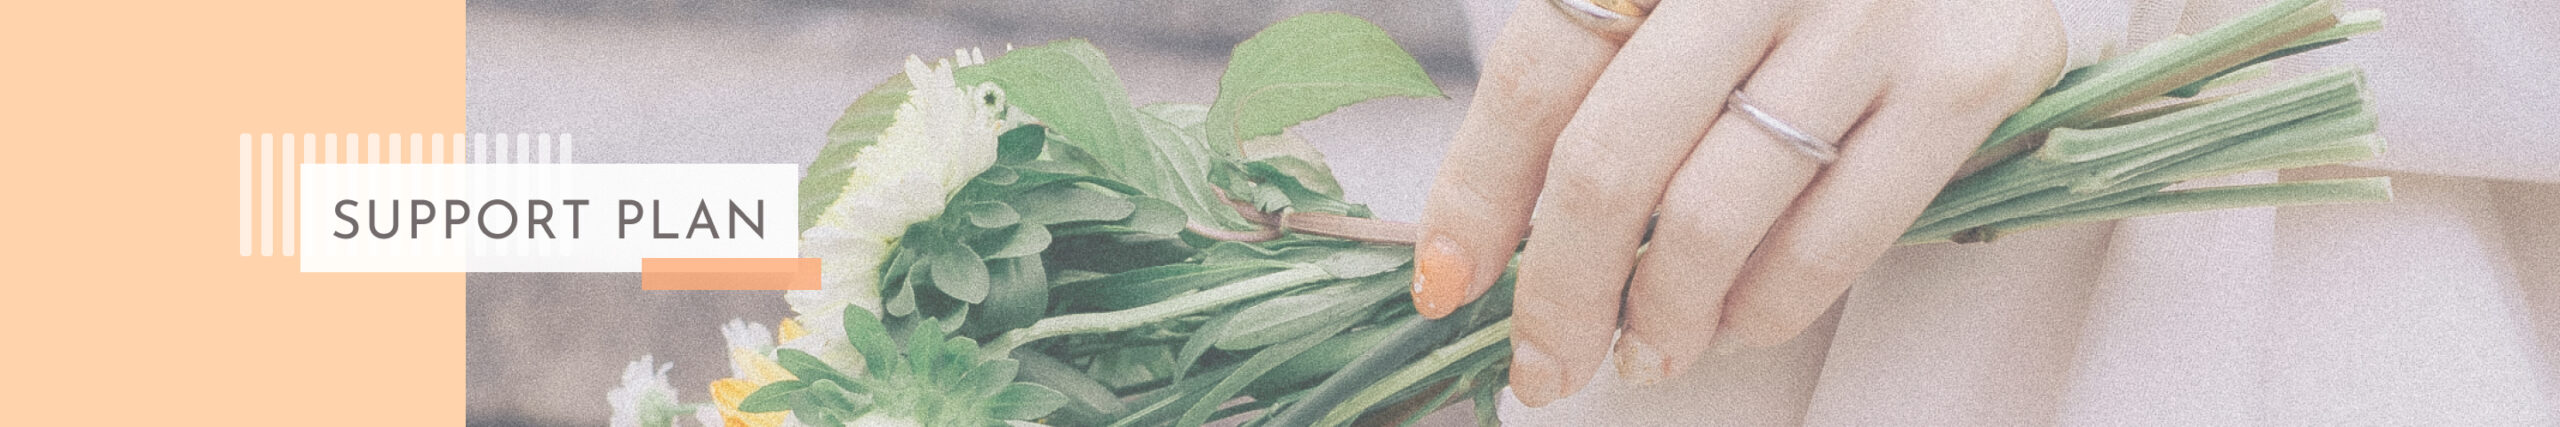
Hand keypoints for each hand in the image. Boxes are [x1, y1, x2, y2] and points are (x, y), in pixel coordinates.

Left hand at [1410, 0, 2065, 405]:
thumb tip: (1488, 230)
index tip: (1450, 280)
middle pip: (1612, 162)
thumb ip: (1594, 63)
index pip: (1537, 74)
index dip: (1477, 193)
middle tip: (1546, 360)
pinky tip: (1730, 325)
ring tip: (1643, 352)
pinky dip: (1765, 310)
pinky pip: (1833, 239)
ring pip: (1714, 217)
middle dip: (1561, 291)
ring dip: (1661, 318)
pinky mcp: (1966, 75)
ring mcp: (1869, 16)